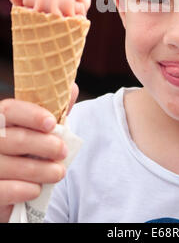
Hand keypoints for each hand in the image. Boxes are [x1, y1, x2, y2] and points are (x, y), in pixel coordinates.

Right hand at [0, 82, 78, 222]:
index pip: (10, 109)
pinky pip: (4, 190)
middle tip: (63, 151)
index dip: (32, 115)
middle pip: (15, 139)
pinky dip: (23, 190)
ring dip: (41, 170)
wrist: (11, 186)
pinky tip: (36, 189)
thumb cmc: (27, 150)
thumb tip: (72, 89)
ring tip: (59, 172)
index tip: (52, 123)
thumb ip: (54, 109)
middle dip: (44, 145)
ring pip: (11, 166)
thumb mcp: (40, 128)